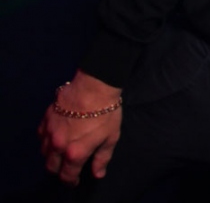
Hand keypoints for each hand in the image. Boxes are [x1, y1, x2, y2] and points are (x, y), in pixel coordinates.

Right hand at [38, 70, 122, 185]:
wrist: (94, 87)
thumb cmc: (106, 113)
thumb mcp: (111, 137)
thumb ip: (102, 158)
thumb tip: (97, 174)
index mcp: (75, 153)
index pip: (67, 175)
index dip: (71, 181)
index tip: (74, 181)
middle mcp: (58, 146)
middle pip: (51, 167)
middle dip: (58, 171)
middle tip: (66, 169)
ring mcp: (50, 132)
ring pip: (44, 152)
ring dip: (51, 157)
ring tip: (60, 155)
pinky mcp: (46, 119)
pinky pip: (40, 136)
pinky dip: (45, 141)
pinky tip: (53, 138)